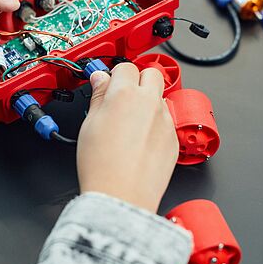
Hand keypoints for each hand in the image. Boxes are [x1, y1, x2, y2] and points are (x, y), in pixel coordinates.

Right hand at [77, 63, 178, 212]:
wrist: (122, 196)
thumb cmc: (102, 165)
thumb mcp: (89, 124)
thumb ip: (98, 96)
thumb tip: (100, 79)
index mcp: (125, 94)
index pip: (125, 67)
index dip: (114, 75)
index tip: (108, 85)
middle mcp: (149, 102)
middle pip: (151, 73)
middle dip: (138, 80)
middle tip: (123, 97)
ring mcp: (164, 120)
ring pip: (160, 97)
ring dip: (148, 101)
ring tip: (130, 122)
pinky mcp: (173, 138)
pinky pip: (166, 120)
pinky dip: (155, 123)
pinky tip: (140, 140)